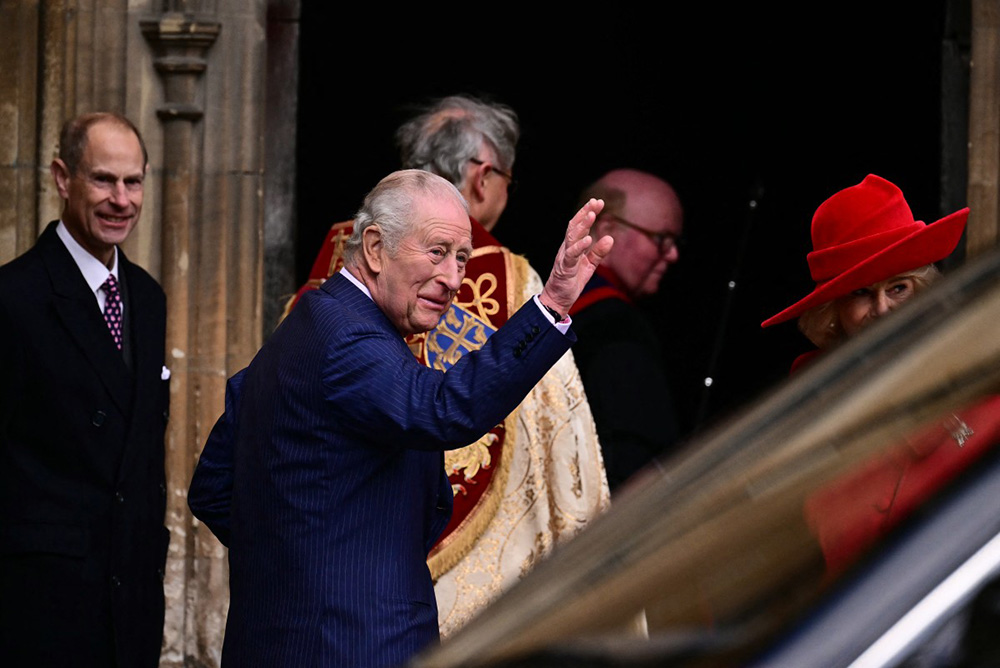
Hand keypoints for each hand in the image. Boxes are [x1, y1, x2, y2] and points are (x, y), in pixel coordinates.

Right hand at [540, 198, 613, 317]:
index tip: (598, 201)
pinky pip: (571, 255)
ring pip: (572, 237)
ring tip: (592, 215)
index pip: (579, 225)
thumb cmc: (572, 281)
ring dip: (582, 225)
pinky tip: (588, 239)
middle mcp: (566, 248)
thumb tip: (610, 238)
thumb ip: (598, 252)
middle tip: (596, 202)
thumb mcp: (589, 265)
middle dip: (584, 213)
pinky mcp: (564, 269)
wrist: (558, 300)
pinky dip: (579, 246)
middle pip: (574, 226)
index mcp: (572, 246)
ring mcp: (564, 257)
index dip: (587, 212)